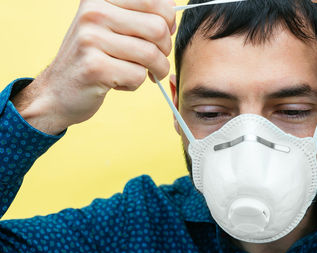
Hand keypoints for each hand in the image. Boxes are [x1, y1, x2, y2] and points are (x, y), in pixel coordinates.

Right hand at [12, 0, 175, 134]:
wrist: (57, 92)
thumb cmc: (92, 58)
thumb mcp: (109, 27)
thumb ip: (137, 15)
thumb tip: (172, 13)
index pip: (156, 1)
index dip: (168, 22)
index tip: (163, 36)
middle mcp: (94, 12)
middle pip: (158, 29)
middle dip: (164, 50)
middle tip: (156, 61)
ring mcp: (91, 38)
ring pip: (151, 54)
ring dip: (155, 70)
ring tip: (143, 74)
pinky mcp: (94, 66)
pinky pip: (138, 76)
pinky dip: (135, 84)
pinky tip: (118, 83)